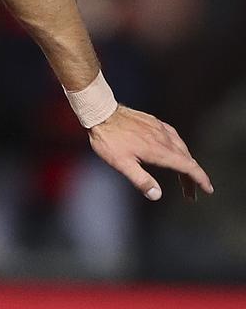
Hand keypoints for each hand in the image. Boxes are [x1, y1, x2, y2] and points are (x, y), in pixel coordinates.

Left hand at [88, 106, 212, 200]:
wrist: (102, 113)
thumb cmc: (109, 140)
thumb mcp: (121, 164)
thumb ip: (140, 180)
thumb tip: (156, 195)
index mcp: (160, 151)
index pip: (188, 167)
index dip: (200, 179)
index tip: (207, 189)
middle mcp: (165, 139)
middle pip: (187, 160)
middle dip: (192, 178)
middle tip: (191, 194)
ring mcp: (161, 129)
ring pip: (182, 148)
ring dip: (186, 163)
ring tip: (184, 176)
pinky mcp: (155, 123)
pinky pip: (174, 137)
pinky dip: (179, 149)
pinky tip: (174, 152)